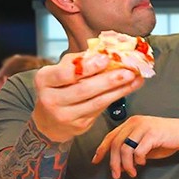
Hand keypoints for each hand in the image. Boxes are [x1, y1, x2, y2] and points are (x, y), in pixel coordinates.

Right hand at [30, 51, 144, 143]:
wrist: (49, 121)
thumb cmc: (57, 89)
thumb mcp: (59, 72)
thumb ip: (78, 62)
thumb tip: (104, 52)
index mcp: (44, 80)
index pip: (65, 73)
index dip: (87, 67)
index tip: (106, 59)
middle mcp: (51, 99)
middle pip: (84, 89)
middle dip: (109, 80)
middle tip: (128, 71)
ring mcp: (65, 115)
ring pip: (96, 102)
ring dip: (118, 90)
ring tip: (134, 79)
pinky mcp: (79, 126)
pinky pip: (100, 109)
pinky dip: (115, 97)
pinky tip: (127, 88)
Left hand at [92, 115, 178, 178]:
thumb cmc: (166, 138)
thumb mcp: (144, 143)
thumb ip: (131, 150)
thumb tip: (119, 163)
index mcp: (130, 123)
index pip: (110, 136)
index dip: (101, 150)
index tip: (96, 161)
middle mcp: (134, 122)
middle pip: (115, 144)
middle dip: (113, 162)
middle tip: (117, 175)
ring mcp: (143, 127)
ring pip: (125, 148)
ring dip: (126, 164)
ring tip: (132, 172)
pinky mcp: (152, 133)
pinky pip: (138, 150)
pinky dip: (138, 160)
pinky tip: (143, 163)